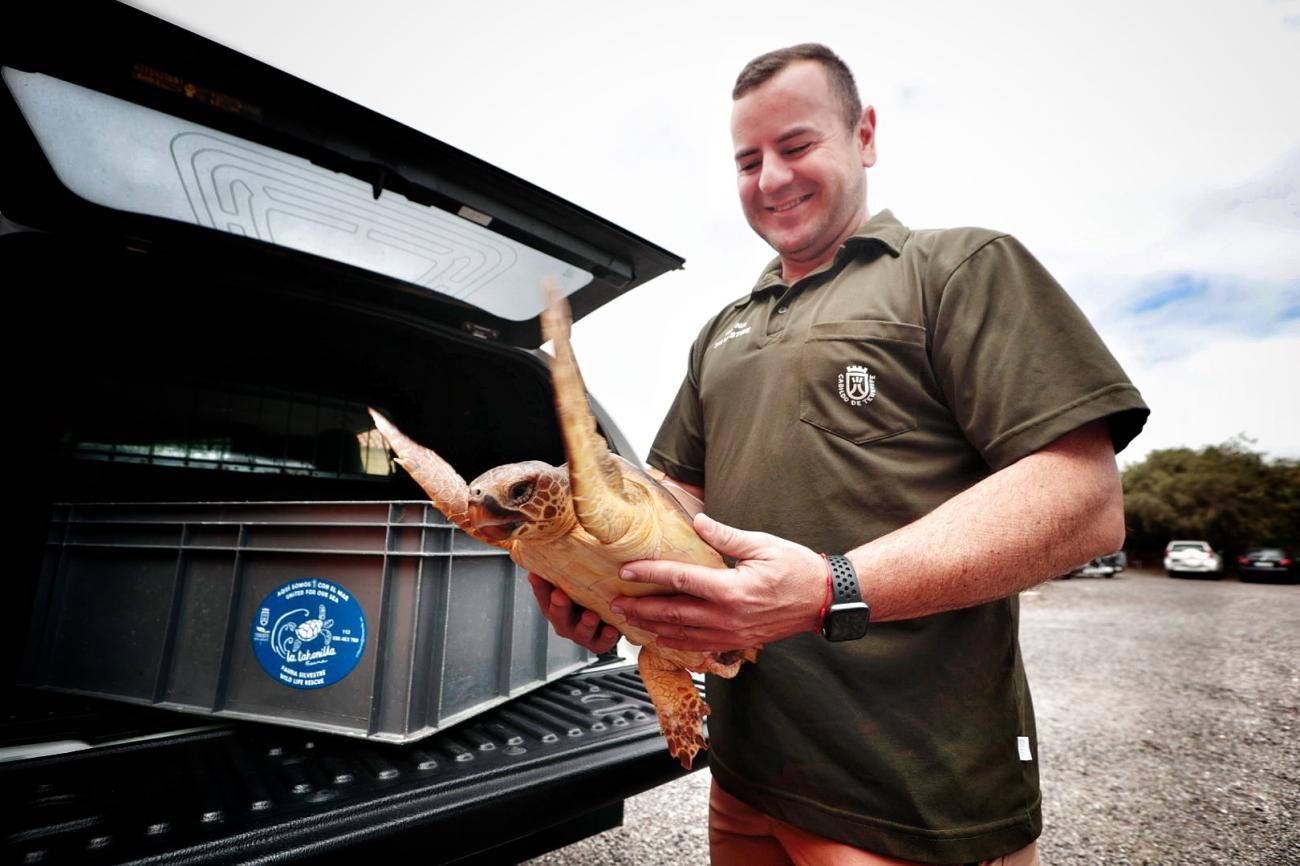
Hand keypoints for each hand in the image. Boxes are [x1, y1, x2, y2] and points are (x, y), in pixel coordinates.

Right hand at [527, 572, 620, 653]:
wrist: (612, 615)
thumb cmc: (591, 591)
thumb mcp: (579, 577)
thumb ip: (569, 564)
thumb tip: (565, 535)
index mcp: (556, 603)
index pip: (542, 594)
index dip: (539, 587)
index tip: (536, 576)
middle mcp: (566, 619)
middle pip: (556, 615)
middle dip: (558, 606)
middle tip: (560, 595)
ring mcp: (582, 632)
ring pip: (579, 631)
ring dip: (584, 624)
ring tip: (591, 616)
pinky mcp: (600, 642)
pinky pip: (601, 643)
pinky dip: (606, 637)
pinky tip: (612, 629)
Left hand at [611, 513, 826, 651]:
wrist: (824, 599)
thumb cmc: (797, 569)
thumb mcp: (762, 544)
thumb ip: (726, 536)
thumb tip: (698, 522)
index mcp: (732, 589)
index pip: (680, 580)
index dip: (649, 575)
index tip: (627, 571)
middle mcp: (728, 616)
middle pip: (672, 614)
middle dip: (640, 609)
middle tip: (615, 603)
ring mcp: (732, 634)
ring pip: (682, 635)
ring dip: (651, 628)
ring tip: (630, 621)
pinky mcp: (737, 642)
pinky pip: (699, 646)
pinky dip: (676, 643)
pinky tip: (661, 638)